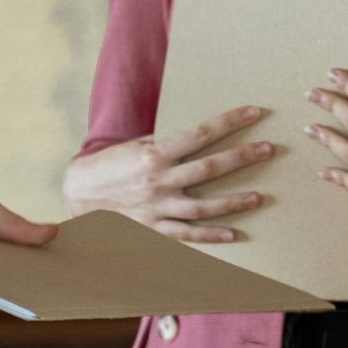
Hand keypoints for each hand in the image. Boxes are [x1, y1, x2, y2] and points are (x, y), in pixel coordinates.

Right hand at [63, 105, 274, 241]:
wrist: (78, 194)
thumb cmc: (110, 164)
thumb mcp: (136, 145)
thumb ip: (166, 141)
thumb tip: (198, 134)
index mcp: (155, 153)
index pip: (201, 133)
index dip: (230, 121)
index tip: (254, 112)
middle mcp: (159, 181)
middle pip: (210, 167)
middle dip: (243, 156)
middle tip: (269, 149)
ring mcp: (158, 208)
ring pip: (205, 206)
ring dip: (235, 201)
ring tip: (259, 196)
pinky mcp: (154, 230)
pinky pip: (187, 235)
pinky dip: (211, 235)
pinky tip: (234, 233)